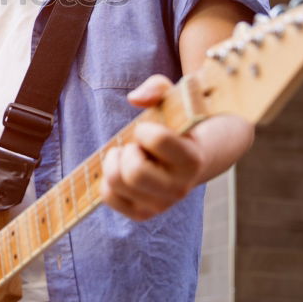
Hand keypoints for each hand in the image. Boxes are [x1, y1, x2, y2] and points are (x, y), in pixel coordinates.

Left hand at [100, 74, 206, 220]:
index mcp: (192, 159)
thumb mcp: (174, 98)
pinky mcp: (143, 213)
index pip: (156, 140)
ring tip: (130, 155)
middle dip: (127, 150)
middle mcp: (180, 188)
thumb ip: (157, 88)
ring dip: (115, 162)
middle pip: (133, 172)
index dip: (144, 130)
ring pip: (116, 183)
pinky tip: (123, 169)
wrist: (194, 155)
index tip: (148, 129)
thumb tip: (134, 98)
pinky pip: (108, 197)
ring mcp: (161, 204)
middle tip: (136, 145)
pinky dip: (107, 179)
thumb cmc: (178, 122)